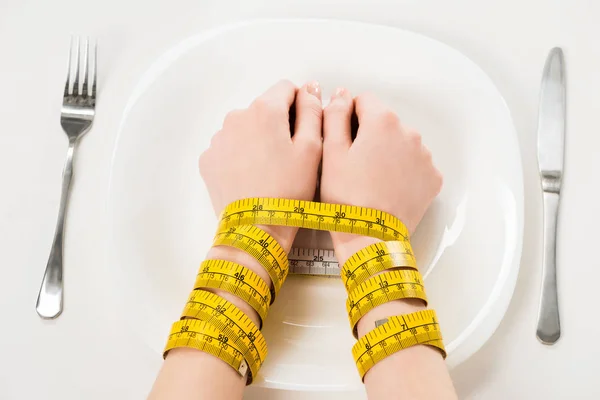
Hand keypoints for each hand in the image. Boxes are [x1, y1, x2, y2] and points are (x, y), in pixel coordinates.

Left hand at [199, 80, 322, 249]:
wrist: (255, 228)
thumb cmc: (290, 188)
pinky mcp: (208, 159)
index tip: (305, 130)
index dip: (300, 105)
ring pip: (245, 128)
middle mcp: (236, 116)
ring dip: (257, 138)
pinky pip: (228, 147)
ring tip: (268, 169)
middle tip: (288, 155)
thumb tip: (309, 87)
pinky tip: (250, 176)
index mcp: (264, 109)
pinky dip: (240, 155)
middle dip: (277, 123)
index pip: (286, 88)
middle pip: (263, 108)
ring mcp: (218, 138)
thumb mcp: (312, 148)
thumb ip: (312, 110)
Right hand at [321, 90, 442, 261]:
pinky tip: (389, 187)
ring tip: (373, 179)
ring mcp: (425, 156)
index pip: (364, 101)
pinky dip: (404, 171)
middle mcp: (410, 132)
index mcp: (383, 121)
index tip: (342, 139)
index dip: (348, 116)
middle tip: (355, 164)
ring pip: (402, 143)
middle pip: (385, 122)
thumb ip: (334, 115)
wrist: (371, 237)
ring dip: (389, 152)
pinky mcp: (433, 178)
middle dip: (371, 135)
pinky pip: (416, 165)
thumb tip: (341, 94)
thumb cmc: (345, 195)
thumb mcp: (330, 152)